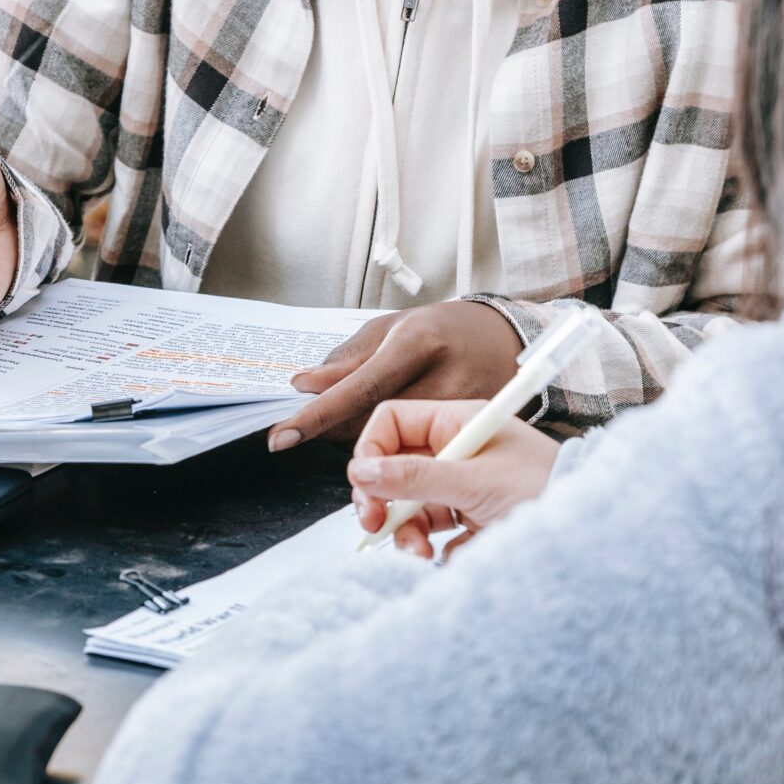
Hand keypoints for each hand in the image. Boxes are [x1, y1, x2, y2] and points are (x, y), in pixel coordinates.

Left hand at [270, 302, 523, 451]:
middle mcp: (444, 377)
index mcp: (417, 342)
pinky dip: (397, 452)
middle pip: (374, 425)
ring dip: (365, 444)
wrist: (502, 338)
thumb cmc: (440, 328)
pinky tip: (393, 437)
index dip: (318, 416)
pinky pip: (420, 455)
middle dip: (336, 431)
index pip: (359, 388)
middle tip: (317, 425)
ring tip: (361, 425)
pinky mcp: (474, 432)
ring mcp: (464, 410)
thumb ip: (345, 361)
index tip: (281, 436)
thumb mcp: (389, 328)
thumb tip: (303, 386)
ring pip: (395, 446)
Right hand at [347, 401, 559, 559]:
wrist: (592, 532)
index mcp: (459, 423)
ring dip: (406, 532)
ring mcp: (464, 486)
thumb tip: (361, 471)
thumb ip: (416, 477)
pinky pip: (433, 534)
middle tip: (376, 526)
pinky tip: (443, 557)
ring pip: (410, 506)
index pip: (393, 423)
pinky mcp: (472, 521)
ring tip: (420, 553)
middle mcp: (458, 451)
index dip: (372, 452)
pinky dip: (430, 548)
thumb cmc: (546, 490)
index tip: (367, 486)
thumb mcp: (475, 481)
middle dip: (381, 499)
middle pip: (395, 468)